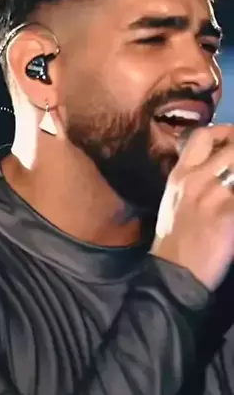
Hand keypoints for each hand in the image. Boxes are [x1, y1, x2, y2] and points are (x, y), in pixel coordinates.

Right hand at [152, 125, 233, 290]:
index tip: (231, 141)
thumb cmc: (174, 235)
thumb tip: (211, 164)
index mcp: (181, 173)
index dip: (224, 132)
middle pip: (232, 147)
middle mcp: (197, 179)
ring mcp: (216, 196)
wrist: (176, 268)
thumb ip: (190, 177)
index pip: (202, 136)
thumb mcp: (174, 197)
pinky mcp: (230, 215)